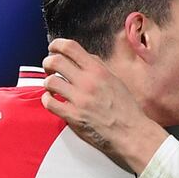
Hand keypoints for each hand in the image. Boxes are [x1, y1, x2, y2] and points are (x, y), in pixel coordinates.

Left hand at [41, 39, 166, 170]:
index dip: (57, 45)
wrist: (131, 133)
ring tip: (53, 87)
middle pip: (55, 61)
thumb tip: (84, 57)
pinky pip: (49, 103)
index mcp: (99, 71)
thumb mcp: (116, 81)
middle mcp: (88, 82)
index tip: (53, 48)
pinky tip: (53, 100)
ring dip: (48, 83)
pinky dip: (47, 99)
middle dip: (48, 63)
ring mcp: (80, 100)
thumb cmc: (126, 110)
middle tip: (50, 69)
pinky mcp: (73, 116)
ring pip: (50, 81)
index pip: (70, 47)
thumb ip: (99, 67)